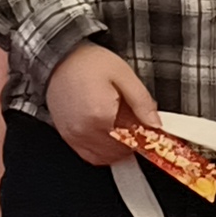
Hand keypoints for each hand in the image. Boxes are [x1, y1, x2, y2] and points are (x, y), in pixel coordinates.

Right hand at [42, 41, 159, 167]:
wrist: (59, 58)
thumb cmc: (88, 63)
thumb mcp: (124, 75)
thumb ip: (142, 102)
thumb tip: (156, 123)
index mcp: (100, 115)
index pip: (132, 141)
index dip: (145, 136)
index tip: (150, 127)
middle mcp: (83, 130)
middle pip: (118, 152)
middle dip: (131, 141)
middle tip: (136, 122)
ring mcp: (73, 136)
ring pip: (103, 158)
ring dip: (117, 148)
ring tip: (121, 125)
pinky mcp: (66, 136)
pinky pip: (88, 155)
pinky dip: (101, 150)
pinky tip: (107, 132)